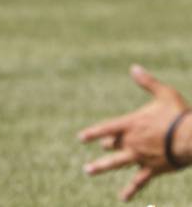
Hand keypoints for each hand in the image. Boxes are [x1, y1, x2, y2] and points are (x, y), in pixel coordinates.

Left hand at [78, 64, 190, 201]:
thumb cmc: (179, 115)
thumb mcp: (163, 94)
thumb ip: (147, 82)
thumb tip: (134, 68)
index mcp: (132, 124)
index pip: (106, 128)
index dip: (93, 133)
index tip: (81, 138)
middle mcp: (132, 141)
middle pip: (112, 145)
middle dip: (105, 147)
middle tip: (99, 150)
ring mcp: (141, 156)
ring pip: (117, 163)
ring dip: (102, 167)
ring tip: (88, 170)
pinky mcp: (153, 168)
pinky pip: (139, 181)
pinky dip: (131, 189)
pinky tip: (123, 197)